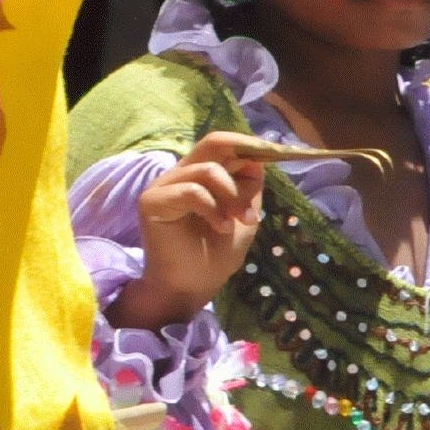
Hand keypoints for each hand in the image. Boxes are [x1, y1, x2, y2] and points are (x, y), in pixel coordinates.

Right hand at [107, 133, 265, 331]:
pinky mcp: (152, 201)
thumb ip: (249, 187)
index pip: (224, 145)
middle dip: (244, 153)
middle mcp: (182, 173)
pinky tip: (222, 227)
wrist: (193, 287)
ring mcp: (164, 185)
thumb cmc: (216, 254)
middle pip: (212, 143)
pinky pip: (191, 191)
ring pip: (207, 170)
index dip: (250, 144)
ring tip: (241, 222)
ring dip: (233, 196)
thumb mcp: (244, 215)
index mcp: (201, 173)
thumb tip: (258, 159)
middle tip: (262, 171)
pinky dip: (213, 208)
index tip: (278, 152)